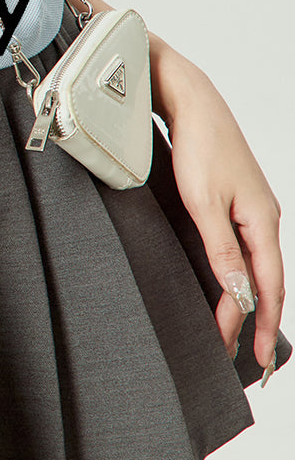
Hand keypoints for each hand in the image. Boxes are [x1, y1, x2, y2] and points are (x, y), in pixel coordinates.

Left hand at [157, 47, 283, 372]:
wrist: (191, 101)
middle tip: (252, 359)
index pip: (268, 287)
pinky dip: (243, 275)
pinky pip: (247, 250)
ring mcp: (252, 209)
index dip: (263, 325)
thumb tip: (240, 293)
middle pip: (268, 281)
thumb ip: (222, 251)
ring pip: (258, 266)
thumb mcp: (203, 203)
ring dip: (251, 300)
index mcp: (262, 221)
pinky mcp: (236, 201)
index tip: (256, 358)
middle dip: (261, 321)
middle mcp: (264, 218)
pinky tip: (232, 286)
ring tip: (240, 333)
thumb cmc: (196, 145)